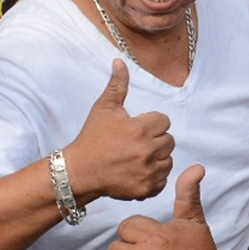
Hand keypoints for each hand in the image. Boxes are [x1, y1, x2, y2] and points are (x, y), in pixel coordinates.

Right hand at [66, 60, 174, 201]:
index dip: (149, 124)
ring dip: (156, 159)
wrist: (79, 171)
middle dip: (154, 141)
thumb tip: (120, 61)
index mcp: (140, 128)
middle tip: (132, 145)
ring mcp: (148, 170)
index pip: (164, 121)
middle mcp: (147, 149)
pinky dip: (153, 177)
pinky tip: (136, 171)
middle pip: (169, 141)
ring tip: (134, 158)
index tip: (132, 130)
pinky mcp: (146, 188)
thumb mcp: (103, 109)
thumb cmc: (91, 137)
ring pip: (168, 160)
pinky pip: (163, 179)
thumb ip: (117, 85)